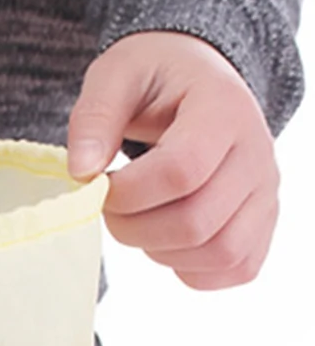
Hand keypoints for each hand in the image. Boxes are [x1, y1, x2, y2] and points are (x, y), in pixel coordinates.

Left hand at [67, 31, 279, 289]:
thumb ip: (95, 117)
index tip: (100, 184)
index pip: (182, 171)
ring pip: (218, 252)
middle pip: (196, 222)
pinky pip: (235, 268)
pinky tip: (165, 240)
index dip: (128, 193)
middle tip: (111, 207)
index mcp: (224, 109)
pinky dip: (192, 269)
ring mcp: (264, 191)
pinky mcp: (261, 222)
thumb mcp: (116, 76)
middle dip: (134, 228)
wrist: (195, 80)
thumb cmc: (154, 80)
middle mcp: (257, 153)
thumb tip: (82, 172)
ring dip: (161, 251)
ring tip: (140, 219)